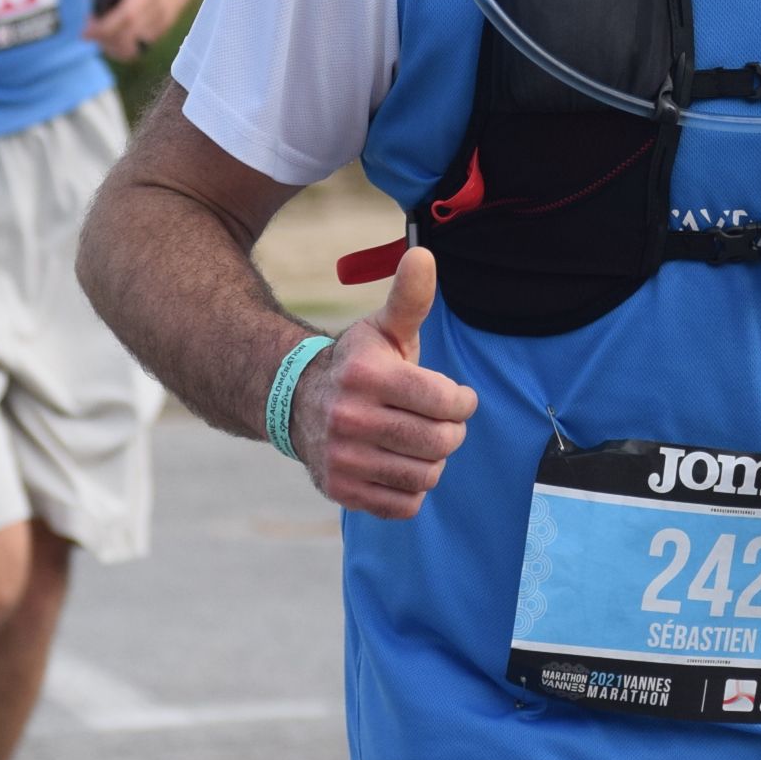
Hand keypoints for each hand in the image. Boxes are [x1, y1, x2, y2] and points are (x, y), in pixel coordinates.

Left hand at [82, 0, 204, 59]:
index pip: (126, 15)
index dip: (104, 28)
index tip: (86, 31)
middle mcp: (161, 1)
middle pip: (132, 34)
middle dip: (108, 41)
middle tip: (91, 35)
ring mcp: (169, 12)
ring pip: (143, 41)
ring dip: (120, 46)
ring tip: (103, 39)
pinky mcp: (173, 17)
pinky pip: (152, 38)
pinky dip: (134, 43)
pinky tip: (121, 39)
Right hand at [289, 247, 476, 519]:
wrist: (298, 402)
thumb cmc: (359, 363)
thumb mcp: (384, 329)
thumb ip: (410, 298)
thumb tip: (424, 253)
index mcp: (367, 375)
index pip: (444, 400)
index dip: (462, 401)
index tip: (457, 397)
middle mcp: (349, 418)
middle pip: (439, 441)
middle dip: (451, 431)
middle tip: (443, 421)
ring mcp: (342, 458)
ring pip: (425, 475)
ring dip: (433, 460)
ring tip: (421, 442)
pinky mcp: (339, 489)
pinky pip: (404, 505)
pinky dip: (412, 489)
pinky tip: (400, 464)